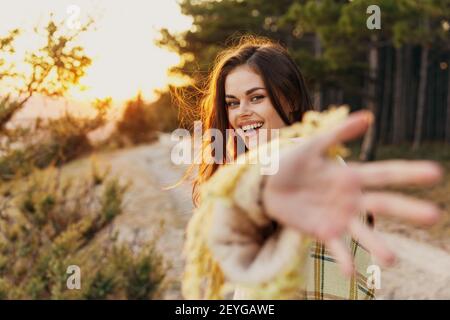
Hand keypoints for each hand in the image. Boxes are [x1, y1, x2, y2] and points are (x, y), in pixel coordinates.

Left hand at [262, 111, 442, 275]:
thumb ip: (338, 133)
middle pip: (383, 204)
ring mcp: (338, 217)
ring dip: (377, 245)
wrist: (265, 185)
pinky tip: (351, 274)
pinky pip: (335, 247)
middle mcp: (350, 198)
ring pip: (362, 232)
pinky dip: (344, 259)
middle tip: (433, 215)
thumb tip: (368, 116)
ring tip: (391, 259)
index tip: (435, 172)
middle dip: (408, 209)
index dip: (409, 173)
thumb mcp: (312, 146)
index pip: (385, 173)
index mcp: (350, 176)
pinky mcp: (321, 232)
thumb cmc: (290, 163)